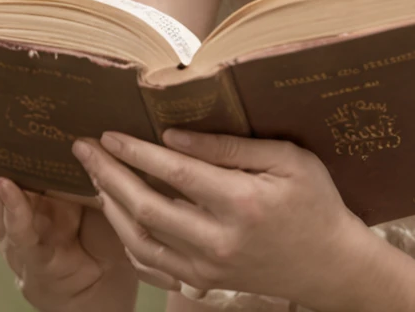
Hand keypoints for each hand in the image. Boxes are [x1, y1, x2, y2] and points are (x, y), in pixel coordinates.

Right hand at [0, 117, 168, 310]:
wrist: (103, 280)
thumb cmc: (95, 226)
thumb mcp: (88, 184)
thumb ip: (85, 156)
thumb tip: (91, 111)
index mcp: (29, 185)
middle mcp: (15, 206)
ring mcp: (18, 231)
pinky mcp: (33, 254)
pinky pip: (21, 229)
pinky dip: (15, 208)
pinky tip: (7, 187)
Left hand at [71, 129, 372, 309]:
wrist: (329, 263)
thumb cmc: (314, 201)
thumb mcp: (288, 160)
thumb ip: (232, 148)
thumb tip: (177, 137)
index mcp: (241, 203)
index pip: (176, 172)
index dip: (138, 152)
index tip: (111, 132)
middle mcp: (218, 240)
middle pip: (147, 208)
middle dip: (109, 175)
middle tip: (84, 149)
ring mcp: (207, 267)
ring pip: (141, 241)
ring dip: (112, 208)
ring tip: (96, 177)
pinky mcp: (204, 281)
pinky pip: (152, 266)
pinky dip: (127, 241)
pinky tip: (118, 217)